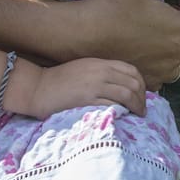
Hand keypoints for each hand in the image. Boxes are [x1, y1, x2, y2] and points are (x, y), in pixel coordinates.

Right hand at [10, 56, 147, 119]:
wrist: (37, 87)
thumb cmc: (59, 80)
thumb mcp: (85, 69)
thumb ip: (103, 73)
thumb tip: (122, 85)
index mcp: (101, 63)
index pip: (132, 70)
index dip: (142, 83)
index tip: (143, 95)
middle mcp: (101, 71)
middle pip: (133, 83)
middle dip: (142, 97)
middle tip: (143, 109)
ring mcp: (95, 85)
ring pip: (126, 94)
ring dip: (137, 106)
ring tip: (138, 115)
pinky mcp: (87, 99)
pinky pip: (112, 104)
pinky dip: (122, 110)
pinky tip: (124, 117)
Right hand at [77, 0, 179, 88]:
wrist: (80, 35)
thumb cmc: (112, 5)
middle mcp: (177, 55)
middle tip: (170, 11)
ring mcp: (161, 71)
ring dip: (178, 44)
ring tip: (158, 31)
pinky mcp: (146, 80)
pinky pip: (164, 73)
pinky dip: (161, 62)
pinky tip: (145, 49)